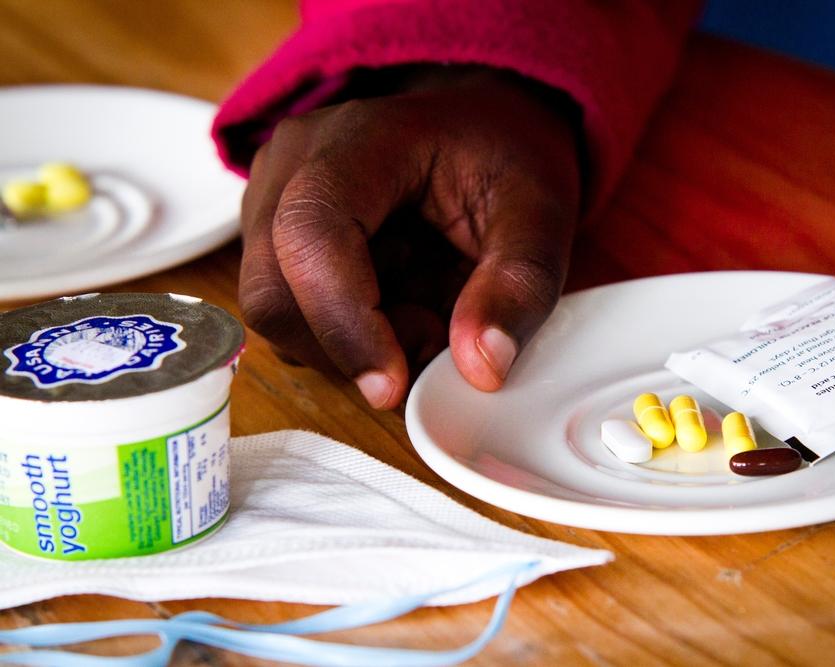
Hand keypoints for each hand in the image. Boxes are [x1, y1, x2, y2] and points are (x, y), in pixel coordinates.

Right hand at [239, 66, 581, 408]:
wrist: (478, 128)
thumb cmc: (503, 157)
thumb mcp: (540, 213)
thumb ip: (520, 285)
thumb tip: (481, 368)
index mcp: (358, 141)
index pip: (313, 233)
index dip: (344, 321)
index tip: (393, 384)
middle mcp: (292, 165)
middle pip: (273, 290)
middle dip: (350, 346)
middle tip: (430, 338)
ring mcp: (272, 201)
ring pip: (275, 313)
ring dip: (349, 345)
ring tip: (423, 316)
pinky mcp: (274, 240)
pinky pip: (287, 315)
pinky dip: (342, 338)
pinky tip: (395, 308)